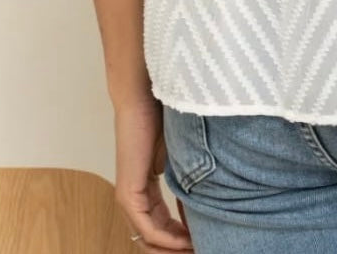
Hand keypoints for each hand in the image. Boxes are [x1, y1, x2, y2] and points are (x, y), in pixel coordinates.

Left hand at [113, 94, 194, 250]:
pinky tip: (185, 242)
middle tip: (204, 251)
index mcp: (146, 190)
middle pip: (156, 238)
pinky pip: (147, 228)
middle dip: (180, 249)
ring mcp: (129, 198)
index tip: (205, 242)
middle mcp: (135, 198)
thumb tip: (208, 207)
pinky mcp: (127, 194)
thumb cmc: (163, 117)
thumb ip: (189, 183)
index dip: (184, 239)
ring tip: (197, 251)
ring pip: (150, 239)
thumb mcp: (182, 157)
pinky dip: (166, 239)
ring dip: (174, 249)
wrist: (145, 97)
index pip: (163, 226)